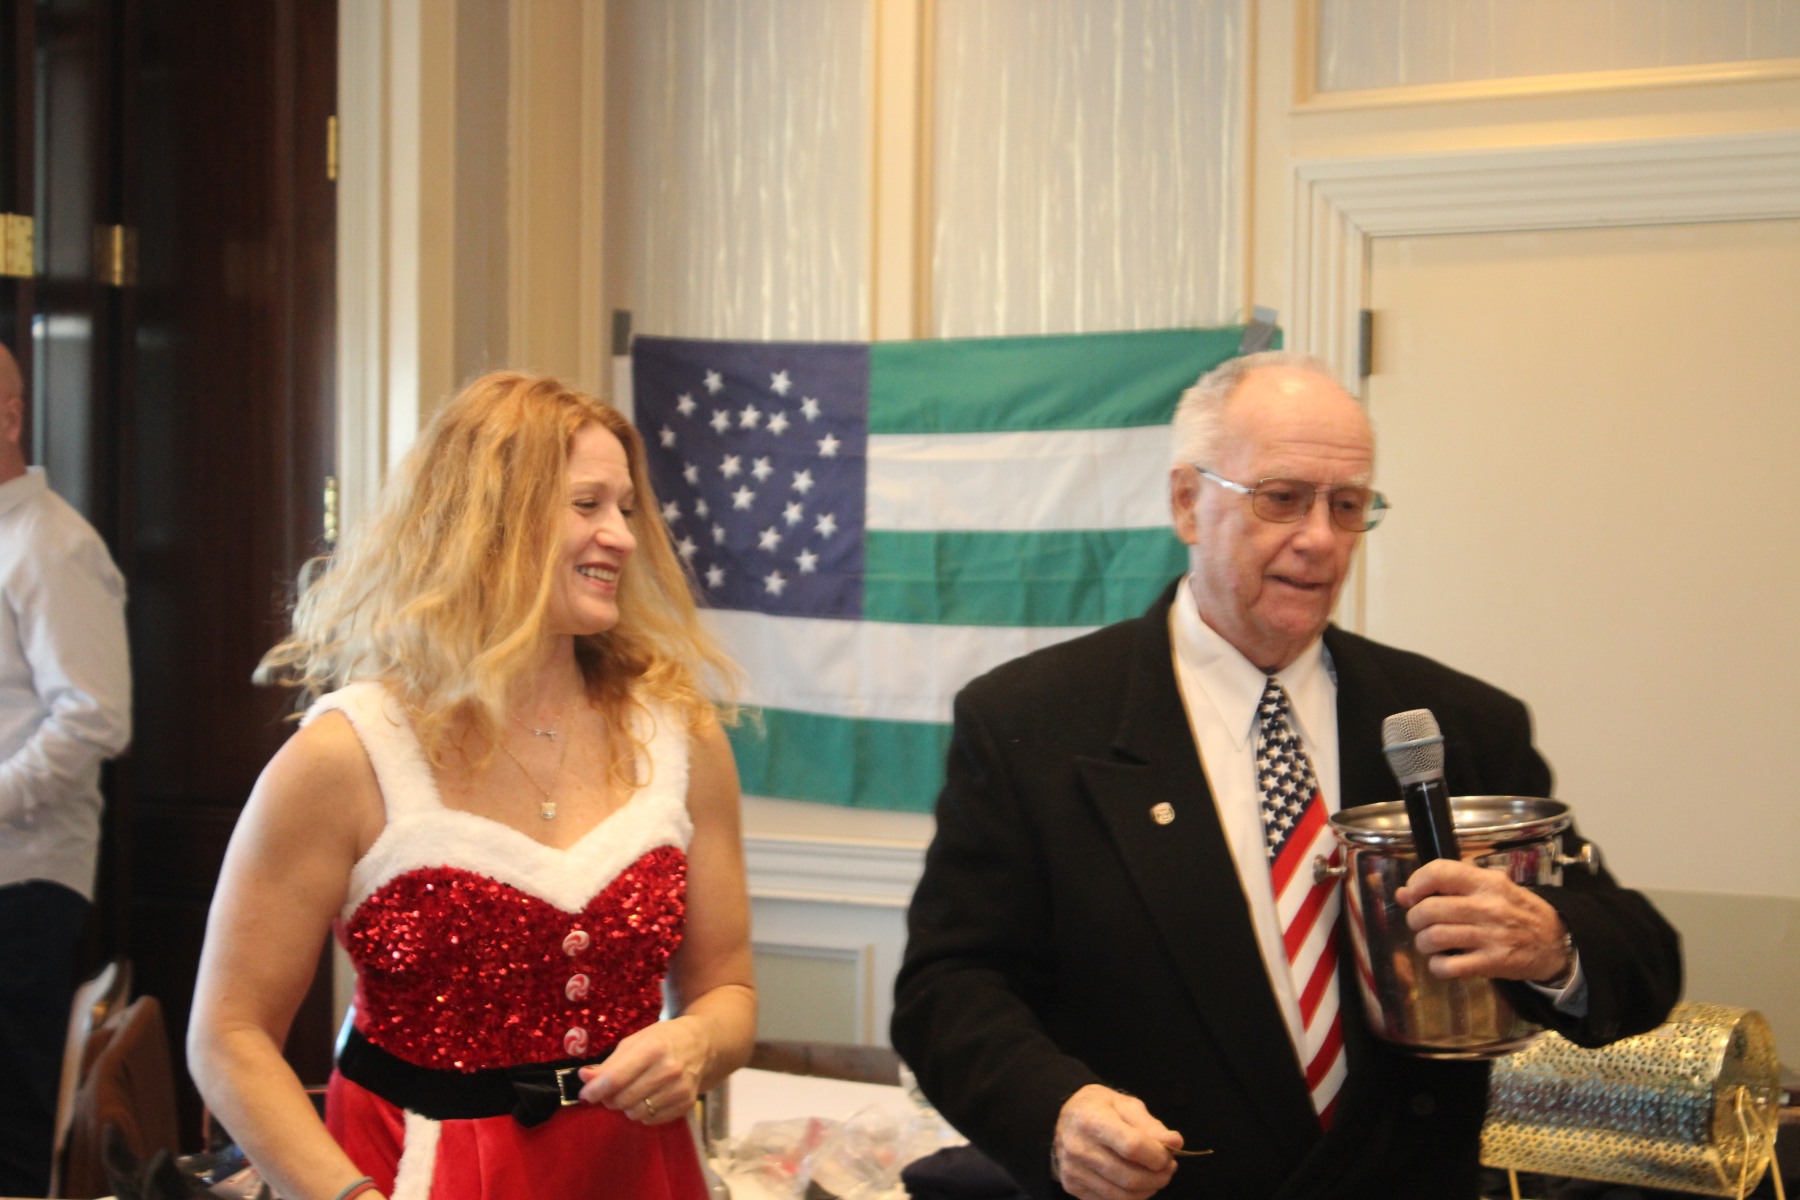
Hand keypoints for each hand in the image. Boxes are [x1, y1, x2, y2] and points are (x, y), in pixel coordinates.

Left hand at [577, 1016, 710, 1124]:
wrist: (703, 1044)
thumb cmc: (664, 1039)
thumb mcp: (635, 1042)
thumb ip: (609, 1063)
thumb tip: (584, 1078)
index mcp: (653, 1048)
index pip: (616, 1078)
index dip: (595, 1090)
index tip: (585, 1095)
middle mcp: (668, 1069)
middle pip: (624, 1099)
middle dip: (609, 1099)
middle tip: (609, 1092)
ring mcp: (679, 1089)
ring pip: (636, 1113)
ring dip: (626, 1107)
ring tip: (632, 1092)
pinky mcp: (686, 1104)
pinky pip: (652, 1119)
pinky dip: (643, 1112)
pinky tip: (648, 1097)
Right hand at [1051, 1084, 1185, 1199]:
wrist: (1064, 1118)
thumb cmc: (1100, 1108)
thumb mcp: (1125, 1105)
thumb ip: (1151, 1125)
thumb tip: (1175, 1143)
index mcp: (1092, 1120)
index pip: (1132, 1146)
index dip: (1157, 1155)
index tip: (1168, 1155)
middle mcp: (1078, 1147)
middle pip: (1129, 1177)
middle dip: (1158, 1177)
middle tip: (1168, 1168)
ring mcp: (1073, 1171)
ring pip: (1122, 1196)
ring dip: (1148, 1190)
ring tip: (1155, 1177)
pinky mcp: (1072, 1187)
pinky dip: (1131, 1197)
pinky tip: (1136, 1184)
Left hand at [1396, 858, 1569, 982]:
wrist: (1555, 941)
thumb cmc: (1516, 911)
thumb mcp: (1488, 889)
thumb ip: (1447, 887)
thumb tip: (1403, 894)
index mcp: (1485, 882)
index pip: (1438, 871)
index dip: (1417, 883)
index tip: (1415, 894)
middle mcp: (1486, 906)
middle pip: (1428, 909)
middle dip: (1415, 919)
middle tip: (1421, 923)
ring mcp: (1490, 936)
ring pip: (1433, 937)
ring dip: (1423, 942)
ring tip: (1431, 942)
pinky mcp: (1492, 963)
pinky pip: (1448, 967)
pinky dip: (1436, 966)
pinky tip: (1443, 962)